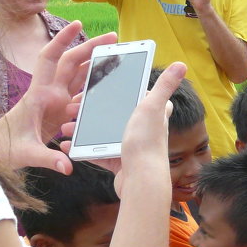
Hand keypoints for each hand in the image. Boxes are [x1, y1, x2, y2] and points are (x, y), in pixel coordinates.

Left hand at [0, 23, 117, 173]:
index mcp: (39, 95)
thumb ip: (48, 158)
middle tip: (113, 37)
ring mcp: (55, 100)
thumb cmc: (6, 148)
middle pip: (71, 62)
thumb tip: (68, 167)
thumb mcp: (27, 154)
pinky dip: (93, 84)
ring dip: (96, 63)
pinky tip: (109, 80)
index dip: (63, 39)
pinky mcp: (60, 110)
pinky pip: (80, 92)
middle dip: (91, 47)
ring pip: (78, 74)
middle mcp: (49, 92)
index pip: (50, 59)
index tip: (77, 24)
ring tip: (117, 55)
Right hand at [60, 62, 186, 182]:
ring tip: (65, 126)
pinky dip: (82, 149)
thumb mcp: (153, 107)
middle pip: (113, 114)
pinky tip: (68, 145)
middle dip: (91, 110)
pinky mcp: (120, 163)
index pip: (137, 95)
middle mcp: (143, 130)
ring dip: (82, 129)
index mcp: (151, 114)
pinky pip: (97, 153)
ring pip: (102, 133)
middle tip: (72, 106)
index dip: (119, 89)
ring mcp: (130, 146)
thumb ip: (165, 85)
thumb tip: (182, 64)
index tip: (96, 86)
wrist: (141, 181)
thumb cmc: (147, 143)